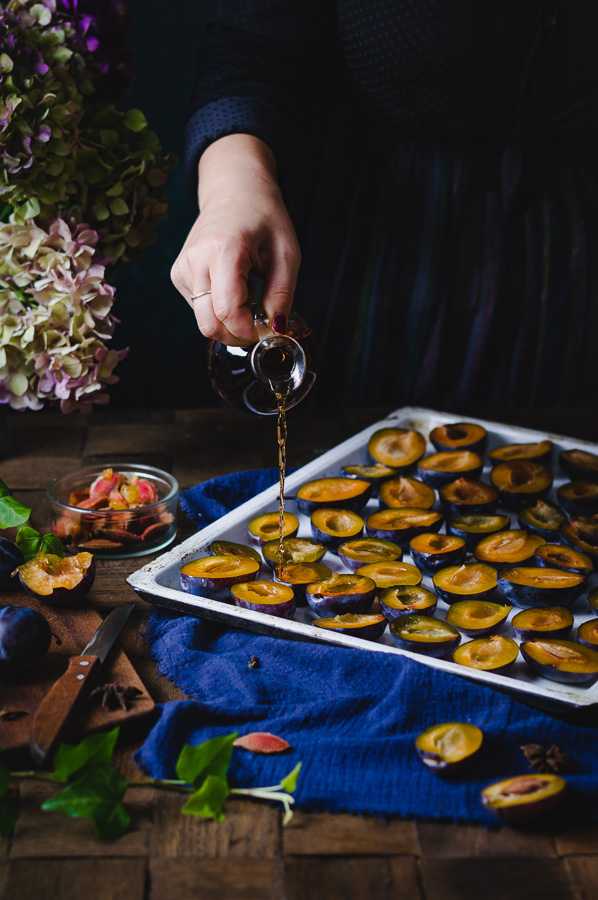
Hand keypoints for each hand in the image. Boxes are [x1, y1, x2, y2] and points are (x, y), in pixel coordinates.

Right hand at [171, 135, 300, 344]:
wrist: (234, 191)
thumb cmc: (264, 218)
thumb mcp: (287, 254)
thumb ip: (281, 295)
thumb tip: (275, 330)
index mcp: (223, 250)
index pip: (227, 311)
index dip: (248, 331)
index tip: (266, 330)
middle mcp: (195, 261)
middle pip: (209, 325)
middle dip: (237, 335)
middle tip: (259, 325)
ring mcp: (182, 269)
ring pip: (204, 321)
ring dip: (229, 321)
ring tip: (249, 293)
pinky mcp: (178, 276)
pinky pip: (199, 309)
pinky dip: (219, 309)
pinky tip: (233, 287)